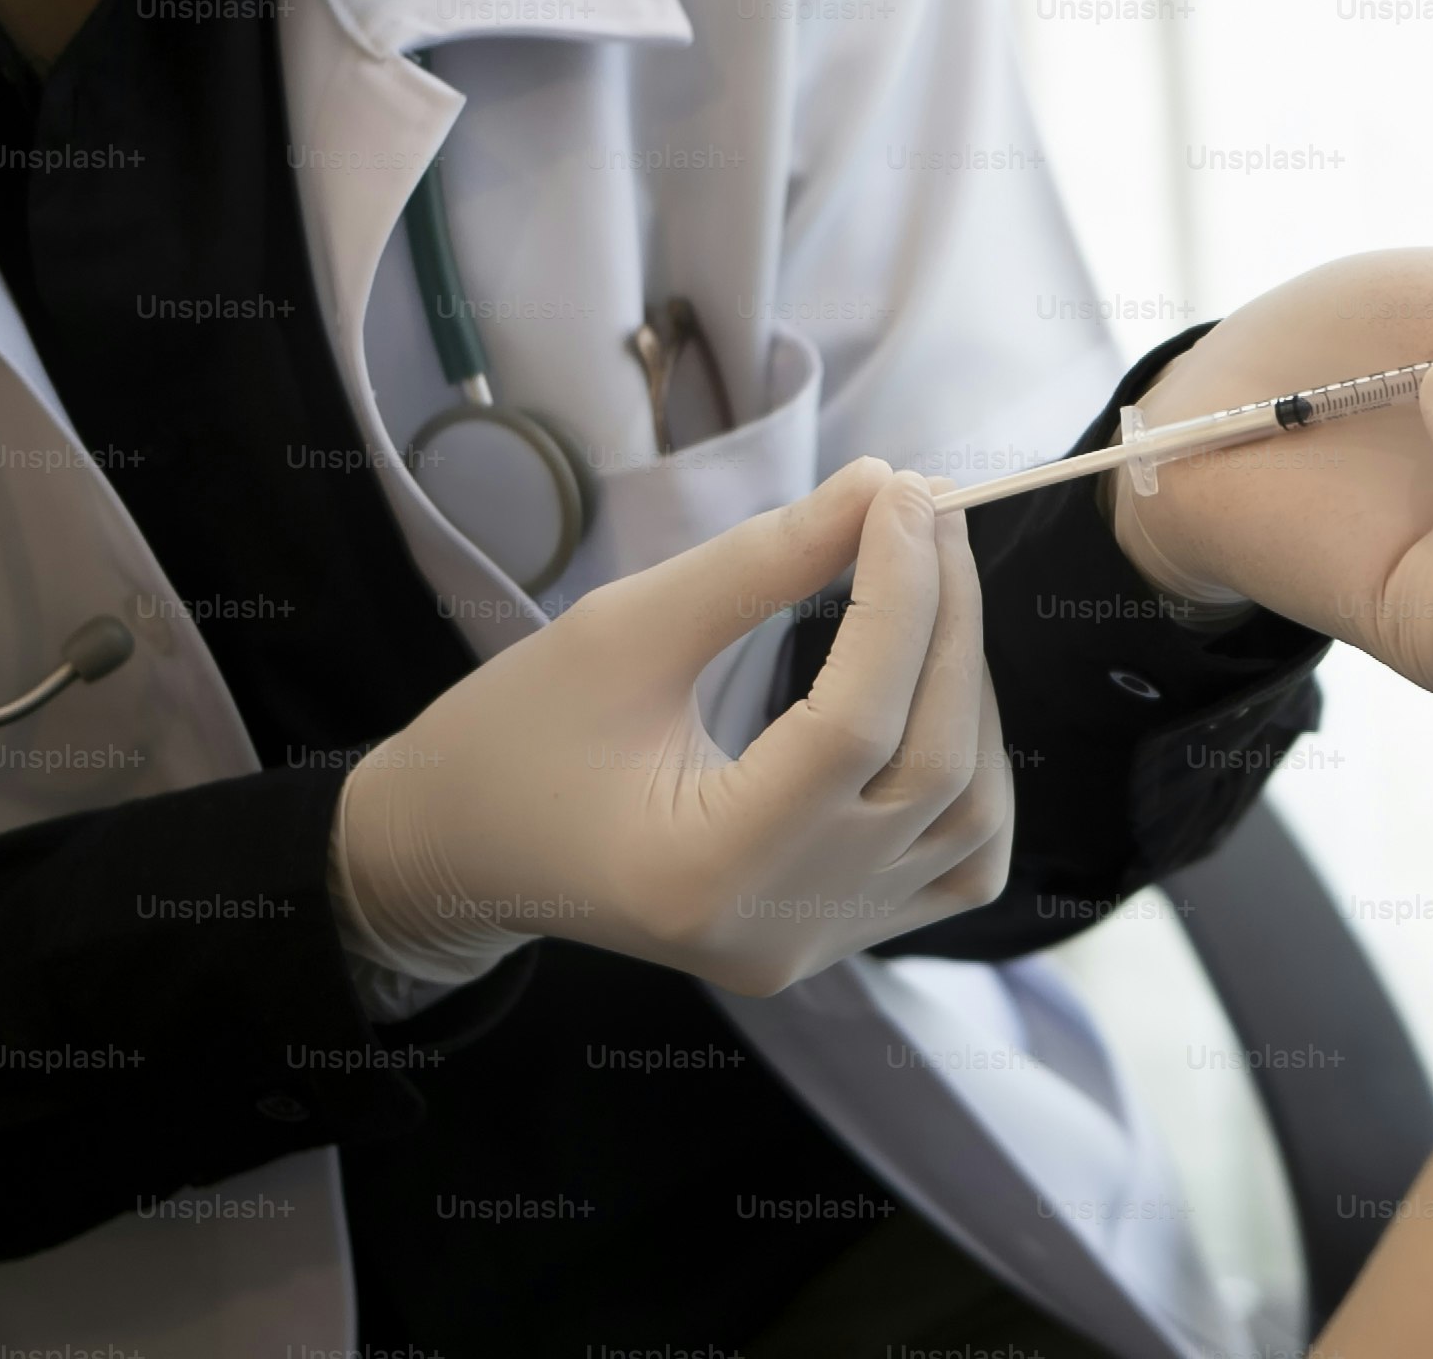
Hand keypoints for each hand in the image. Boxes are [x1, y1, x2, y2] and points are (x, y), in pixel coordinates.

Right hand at [332, 461, 1012, 996]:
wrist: (460, 853)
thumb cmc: (514, 734)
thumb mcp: (622, 628)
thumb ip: (762, 562)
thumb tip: (883, 485)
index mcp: (703, 870)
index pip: (855, 721)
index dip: (900, 592)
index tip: (903, 490)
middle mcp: (779, 927)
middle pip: (932, 767)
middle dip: (947, 623)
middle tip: (927, 513)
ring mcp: (816, 946)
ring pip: (968, 817)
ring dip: (967, 692)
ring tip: (929, 589)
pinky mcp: (835, 940)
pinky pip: (958, 862)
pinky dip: (972, 770)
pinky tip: (936, 694)